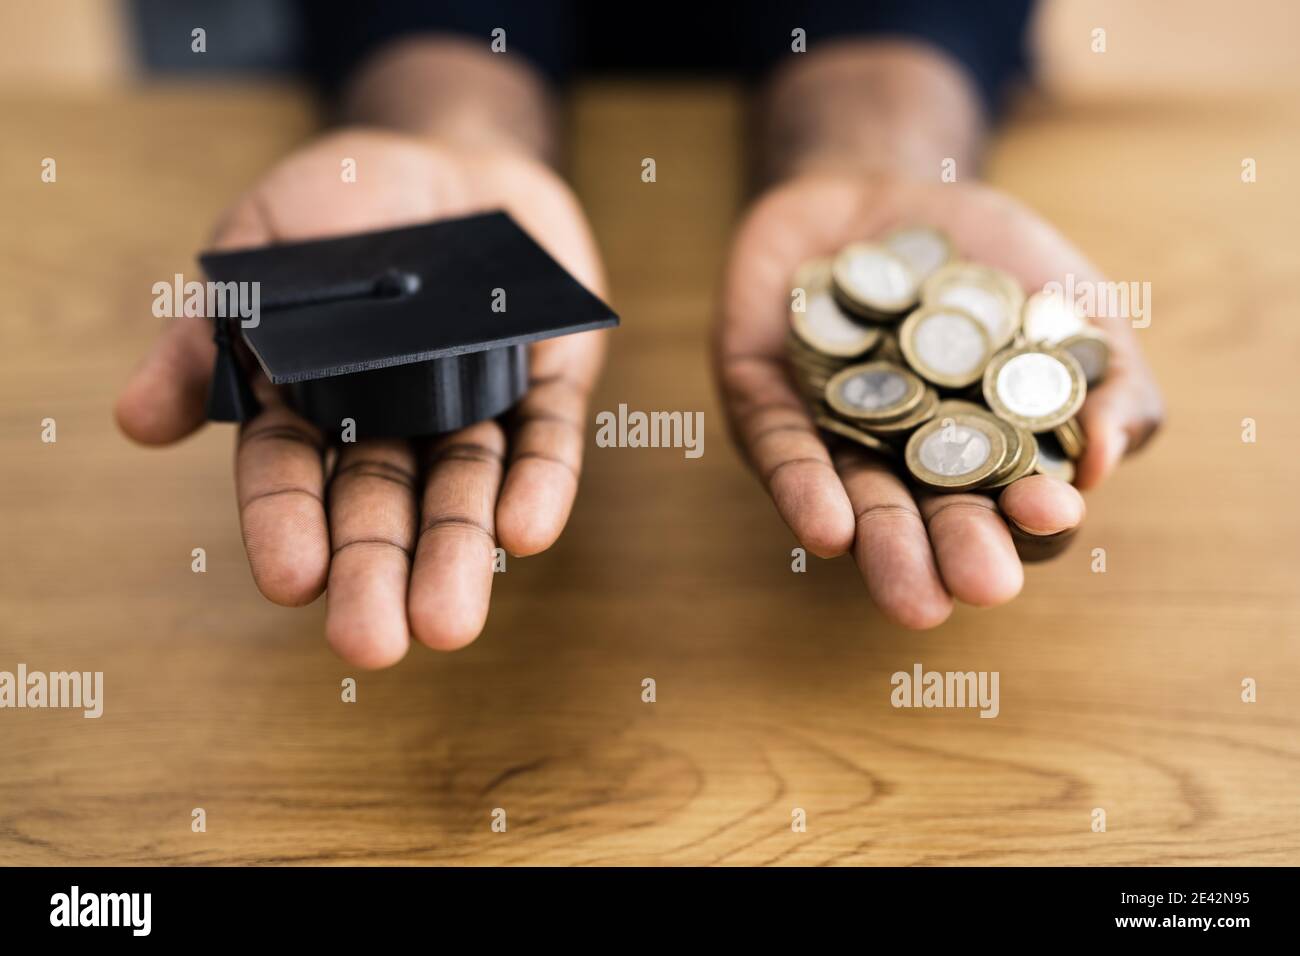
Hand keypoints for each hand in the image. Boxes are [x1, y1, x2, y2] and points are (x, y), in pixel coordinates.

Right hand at [116, 129, 608, 664]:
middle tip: (373, 644)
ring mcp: (473, 406)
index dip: (288, 525)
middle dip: (377, 571)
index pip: (292, 474)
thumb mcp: (258, 251)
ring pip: (465, 489)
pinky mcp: (545, 383)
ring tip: (448, 623)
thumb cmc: (338, 208)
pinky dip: (539, 484)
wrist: (451, 160)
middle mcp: (394, 422)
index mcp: (313, 402)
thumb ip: (209, 332)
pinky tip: (528, 533)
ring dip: (459, 553)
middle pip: (382, 504)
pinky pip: (546, 439)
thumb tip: (136, 422)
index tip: (290, 581)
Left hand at [715, 172, 1162, 627]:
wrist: (876, 185)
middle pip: (935, 519)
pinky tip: (828, 532)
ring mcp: (835, 438)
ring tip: (912, 597)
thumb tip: (1100, 464)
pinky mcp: (764, 409)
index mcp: (985, 455)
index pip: (1015, 507)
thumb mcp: (1069, 298)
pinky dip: (806, 491)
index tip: (1050, 512)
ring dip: (885, 548)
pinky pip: (782, 454)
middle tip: (980, 586)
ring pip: (859, 503)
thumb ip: (1108, 377)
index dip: (1034, 517)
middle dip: (959, 552)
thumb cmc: (986, 255)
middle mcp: (907, 463)